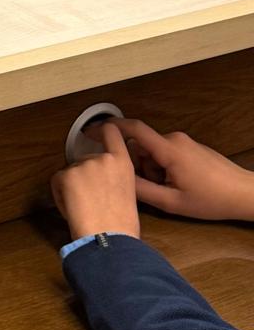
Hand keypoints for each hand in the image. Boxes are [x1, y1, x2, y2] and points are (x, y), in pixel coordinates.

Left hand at [50, 122, 140, 239]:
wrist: (108, 238)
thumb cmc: (120, 225)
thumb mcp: (127, 192)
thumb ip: (115, 177)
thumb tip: (101, 179)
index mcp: (123, 163)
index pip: (111, 132)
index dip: (100, 129)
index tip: (92, 130)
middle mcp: (103, 158)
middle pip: (84, 160)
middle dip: (83, 177)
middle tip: (90, 200)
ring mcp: (84, 165)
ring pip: (70, 173)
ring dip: (72, 187)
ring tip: (84, 207)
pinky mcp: (66, 174)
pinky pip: (57, 182)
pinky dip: (60, 194)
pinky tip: (73, 208)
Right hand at [120, 117, 253, 221]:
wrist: (244, 194)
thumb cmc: (212, 199)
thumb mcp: (172, 202)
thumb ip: (141, 190)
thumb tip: (118, 180)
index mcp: (169, 149)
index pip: (132, 129)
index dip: (109, 128)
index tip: (91, 132)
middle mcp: (175, 139)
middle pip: (141, 145)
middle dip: (137, 165)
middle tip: (148, 187)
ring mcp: (184, 142)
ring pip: (153, 151)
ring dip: (151, 169)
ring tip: (167, 190)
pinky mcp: (190, 147)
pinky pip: (166, 153)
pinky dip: (162, 168)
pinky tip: (176, 186)